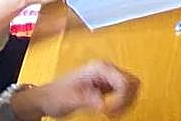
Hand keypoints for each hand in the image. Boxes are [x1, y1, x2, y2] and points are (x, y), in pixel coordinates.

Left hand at [14, 61, 138, 118]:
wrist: (48, 97)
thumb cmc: (56, 94)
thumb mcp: (72, 98)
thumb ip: (89, 99)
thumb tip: (103, 103)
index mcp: (98, 67)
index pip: (124, 81)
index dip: (122, 98)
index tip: (110, 109)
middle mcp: (105, 69)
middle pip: (132, 82)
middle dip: (127, 99)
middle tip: (115, 112)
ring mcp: (107, 76)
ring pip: (131, 86)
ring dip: (126, 102)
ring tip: (113, 113)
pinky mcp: (106, 85)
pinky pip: (124, 92)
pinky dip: (122, 103)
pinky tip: (111, 110)